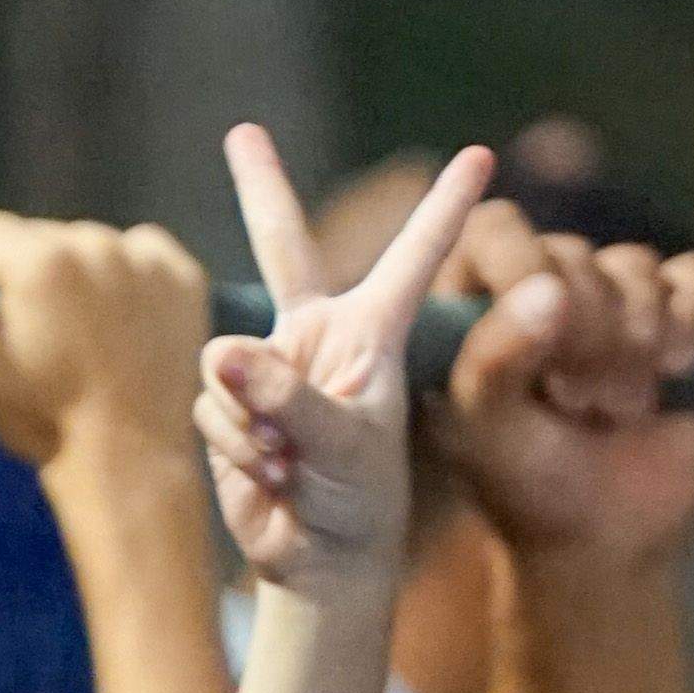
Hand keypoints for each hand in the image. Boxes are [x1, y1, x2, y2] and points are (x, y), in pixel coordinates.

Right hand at [0, 214, 208, 482]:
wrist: (130, 457)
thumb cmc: (44, 420)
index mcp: (39, 263)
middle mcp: (95, 243)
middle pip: (40, 235)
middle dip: (30, 274)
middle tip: (41, 336)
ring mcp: (145, 258)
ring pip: (89, 243)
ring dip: (79, 275)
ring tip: (84, 334)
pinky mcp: (183, 275)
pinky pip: (140, 251)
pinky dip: (127, 276)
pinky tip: (122, 323)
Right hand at [195, 127, 488, 594]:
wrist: (321, 560)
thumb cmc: (357, 502)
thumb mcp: (339, 448)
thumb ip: (286, 399)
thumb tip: (225, 355)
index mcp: (370, 335)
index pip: (412, 258)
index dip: (443, 207)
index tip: (482, 157)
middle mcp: (317, 338)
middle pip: (283, 246)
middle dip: (260, 187)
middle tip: (242, 132)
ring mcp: (269, 371)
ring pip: (227, 363)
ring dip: (252, 421)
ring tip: (290, 465)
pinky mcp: (231, 406)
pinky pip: (210, 406)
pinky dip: (234, 445)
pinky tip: (269, 475)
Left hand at [433, 196, 693, 575]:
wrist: (604, 532)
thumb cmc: (525, 482)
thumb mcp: (486, 434)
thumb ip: (492, 362)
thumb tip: (546, 287)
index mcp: (469, 302)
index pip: (494, 229)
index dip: (524, 272)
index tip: (541, 347)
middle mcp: (537, 283)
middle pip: (571, 250)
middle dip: (584, 331)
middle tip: (578, 401)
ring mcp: (610, 293)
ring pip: (634, 265)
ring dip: (635, 341)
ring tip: (615, 407)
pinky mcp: (676, 308)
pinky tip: (677, 371)